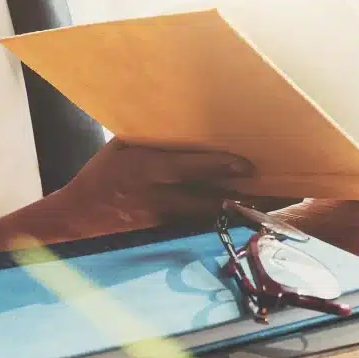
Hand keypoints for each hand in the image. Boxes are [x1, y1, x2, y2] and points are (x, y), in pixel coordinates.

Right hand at [48, 140, 255, 235]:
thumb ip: (156, 138)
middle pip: (209, 199)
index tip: (248, 167)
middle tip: (281, 193)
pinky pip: (201, 229)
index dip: (221, 166)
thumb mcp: (123, 147)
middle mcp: (157, 197)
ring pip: (211, 218)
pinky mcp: (166, 237)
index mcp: (145, 168)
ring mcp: (163, 221)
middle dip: (244, 197)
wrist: (76, 220)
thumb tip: (191, 120)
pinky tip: (251, 222)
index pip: (190, 167)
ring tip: (275, 206)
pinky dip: (225, 225)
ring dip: (242, 213)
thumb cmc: (105, 175)